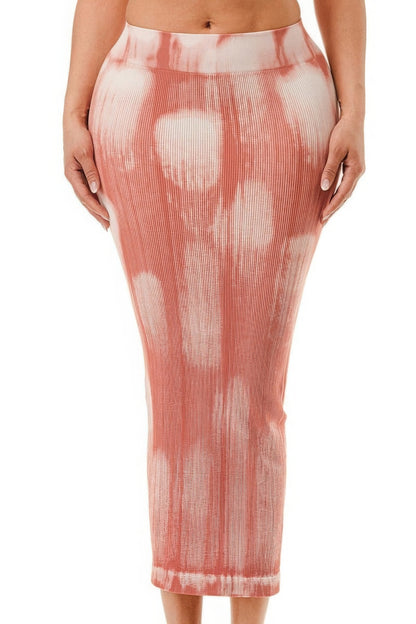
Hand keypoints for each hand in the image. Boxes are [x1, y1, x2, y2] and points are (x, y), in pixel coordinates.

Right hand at [63, 112, 109, 229]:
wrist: (75, 123)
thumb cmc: (80, 136)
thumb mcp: (86, 153)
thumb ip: (91, 171)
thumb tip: (95, 190)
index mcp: (71, 175)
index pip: (85, 197)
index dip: (96, 209)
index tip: (108, 218)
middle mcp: (73, 178)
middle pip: (85, 201)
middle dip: (96, 214)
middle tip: (107, 227)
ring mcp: (77, 175)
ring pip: (86, 197)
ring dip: (95, 209)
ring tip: (105, 221)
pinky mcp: (82, 172)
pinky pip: (89, 189)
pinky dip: (95, 199)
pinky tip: (102, 204)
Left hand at [320, 114, 364, 222]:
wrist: (353, 118)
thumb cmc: (343, 132)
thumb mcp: (334, 150)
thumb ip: (330, 168)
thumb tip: (324, 187)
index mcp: (356, 169)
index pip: (343, 193)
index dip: (333, 206)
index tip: (323, 216)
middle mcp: (358, 172)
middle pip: (346, 196)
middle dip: (334, 209)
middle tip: (322, 222)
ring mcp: (356, 170)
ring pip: (346, 191)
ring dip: (336, 203)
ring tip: (325, 215)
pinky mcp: (352, 166)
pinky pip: (345, 185)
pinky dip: (337, 194)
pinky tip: (329, 199)